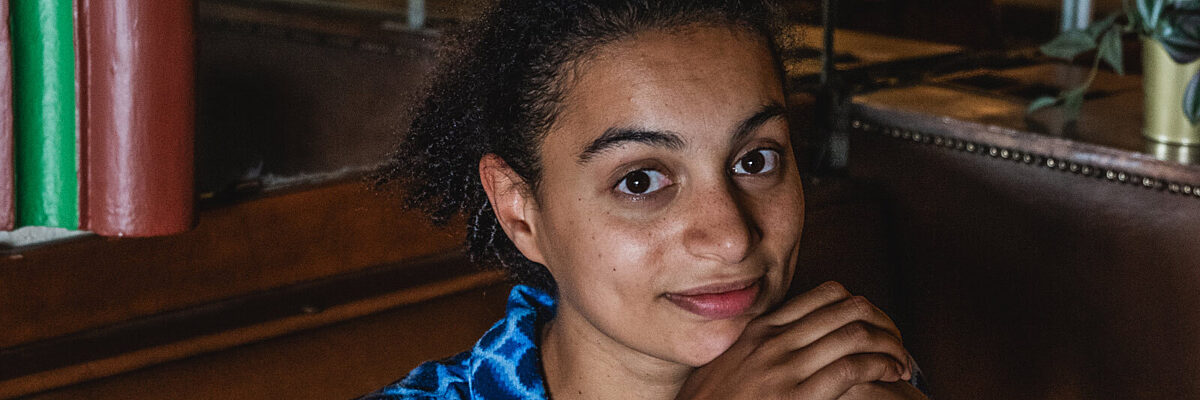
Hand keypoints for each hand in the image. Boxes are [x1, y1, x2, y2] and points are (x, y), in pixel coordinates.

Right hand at [675, 282, 913, 399]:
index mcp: (760, 329)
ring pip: (856, 334)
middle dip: (884, 323)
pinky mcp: (797, 397)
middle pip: (849, 308)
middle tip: (898, 344)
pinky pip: (852, 368)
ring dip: (891, 346)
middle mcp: (774, 340)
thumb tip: (783, 346)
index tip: (875, 327)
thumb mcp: (728, 367)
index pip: (827, 295)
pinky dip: (882, 368)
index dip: (863, 307)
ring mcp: (784, 367)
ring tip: (902, 363)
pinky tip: (892, 377)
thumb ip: (756, 350)